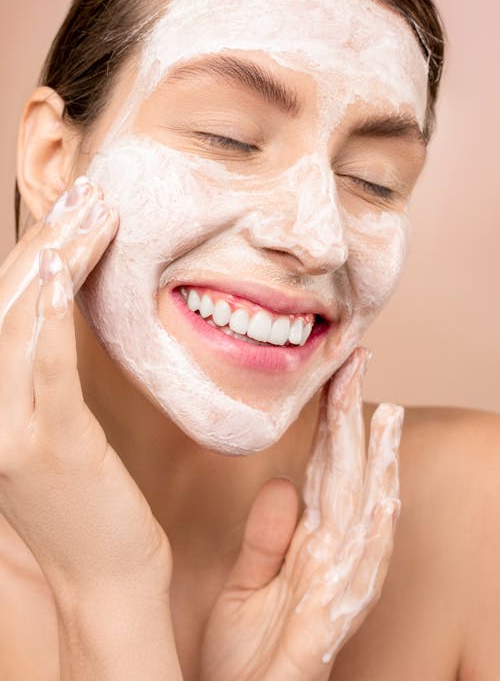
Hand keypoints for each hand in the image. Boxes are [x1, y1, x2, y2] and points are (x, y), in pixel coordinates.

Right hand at [0, 177, 171, 600]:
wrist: (103, 580)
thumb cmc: (89, 503)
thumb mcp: (57, 428)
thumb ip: (46, 373)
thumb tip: (59, 311)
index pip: (1, 308)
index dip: (29, 249)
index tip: (69, 207)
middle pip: (3, 302)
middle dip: (43, 238)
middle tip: (85, 192)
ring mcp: (5, 429)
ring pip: (19, 320)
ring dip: (55, 256)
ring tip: (91, 208)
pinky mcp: (45, 447)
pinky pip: (45, 365)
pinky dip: (53, 310)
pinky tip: (70, 262)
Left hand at [200, 347, 401, 680]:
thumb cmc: (242, 656)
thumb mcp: (244, 588)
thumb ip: (264, 539)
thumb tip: (282, 485)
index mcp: (308, 549)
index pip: (325, 474)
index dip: (333, 426)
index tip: (336, 377)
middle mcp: (330, 562)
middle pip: (349, 483)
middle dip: (356, 426)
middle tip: (358, 368)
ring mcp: (334, 591)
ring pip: (365, 519)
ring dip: (376, 468)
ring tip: (382, 417)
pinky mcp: (328, 624)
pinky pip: (356, 575)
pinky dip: (373, 534)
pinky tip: (382, 498)